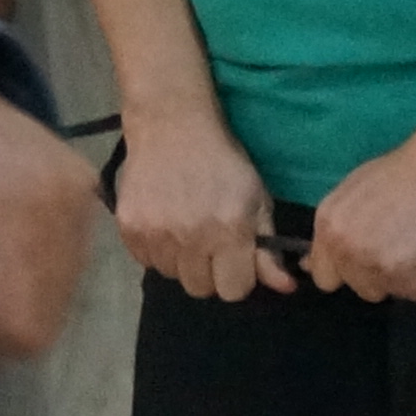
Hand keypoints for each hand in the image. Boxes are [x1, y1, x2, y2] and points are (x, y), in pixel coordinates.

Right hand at [110, 106, 288, 301]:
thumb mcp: (256, 200)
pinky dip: (156, 249)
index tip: (234, 258)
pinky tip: (163, 222)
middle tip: (208, 243)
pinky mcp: (130, 229)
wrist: (172, 124)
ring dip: (181, 260)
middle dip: (208, 272)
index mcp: (230, 230)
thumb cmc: (223, 161)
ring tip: (184, 228)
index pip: (234, 290)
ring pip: (172, 275)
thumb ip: (268, 249)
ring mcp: (157, 234)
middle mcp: (193, 237)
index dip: (238, 276)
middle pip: (201, 289)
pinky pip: (146, 261)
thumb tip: (286, 288)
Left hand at [302, 138, 415, 302]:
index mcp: (327, 222)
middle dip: (376, 276)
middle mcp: (340, 244)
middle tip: (399, 250)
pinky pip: (414, 292)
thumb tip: (310, 264)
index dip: (348, 270)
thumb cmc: (407, 171)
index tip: (368, 261)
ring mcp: (367, 259)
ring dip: (402, 278)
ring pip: (383, 292)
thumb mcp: (357, 192)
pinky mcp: (398, 270)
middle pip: (355, 287)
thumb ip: (338, 226)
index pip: (322, 273)